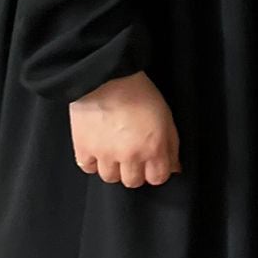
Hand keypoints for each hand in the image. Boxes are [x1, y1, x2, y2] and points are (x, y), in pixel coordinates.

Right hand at [69, 70, 181, 186]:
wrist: (107, 75)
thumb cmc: (139, 91)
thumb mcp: (166, 116)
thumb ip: (171, 145)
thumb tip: (174, 168)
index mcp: (153, 148)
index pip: (157, 179)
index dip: (155, 171)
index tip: (151, 162)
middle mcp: (130, 156)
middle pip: (132, 182)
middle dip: (134, 171)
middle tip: (131, 155)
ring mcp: (105, 154)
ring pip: (110, 177)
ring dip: (113, 167)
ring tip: (113, 149)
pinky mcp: (83, 147)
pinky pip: (88, 167)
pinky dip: (92, 161)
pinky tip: (97, 148)